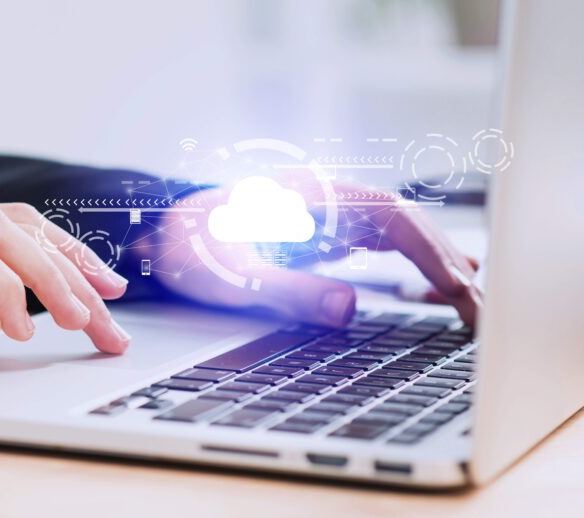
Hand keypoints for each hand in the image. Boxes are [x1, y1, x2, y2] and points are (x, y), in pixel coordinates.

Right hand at [0, 203, 131, 378]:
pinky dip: (3, 289)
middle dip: (76, 270)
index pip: (13, 226)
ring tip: (80, 322)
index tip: (104, 287)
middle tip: (112, 314)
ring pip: (3, 235)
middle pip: (20, 227)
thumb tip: (2, 302)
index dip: (66, 253)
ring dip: (52, 279)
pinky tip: (16, 327)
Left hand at [151, 180, 480, 326]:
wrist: (158, 236)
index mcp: (309, 197)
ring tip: (472, 299)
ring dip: (434, 262)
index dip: (429, 251)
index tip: (456, 286)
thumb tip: (349, 308)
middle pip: (404, 223)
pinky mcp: (320, 233)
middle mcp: (324, 199)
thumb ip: (288, 289)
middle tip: (479, 309)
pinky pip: (379, 244)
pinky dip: (411, 264)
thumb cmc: (188, 248)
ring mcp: (325, 215)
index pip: (390, 216)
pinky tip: (432, 285)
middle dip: (445, 262)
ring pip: (397, 232)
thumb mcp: (231, 275)